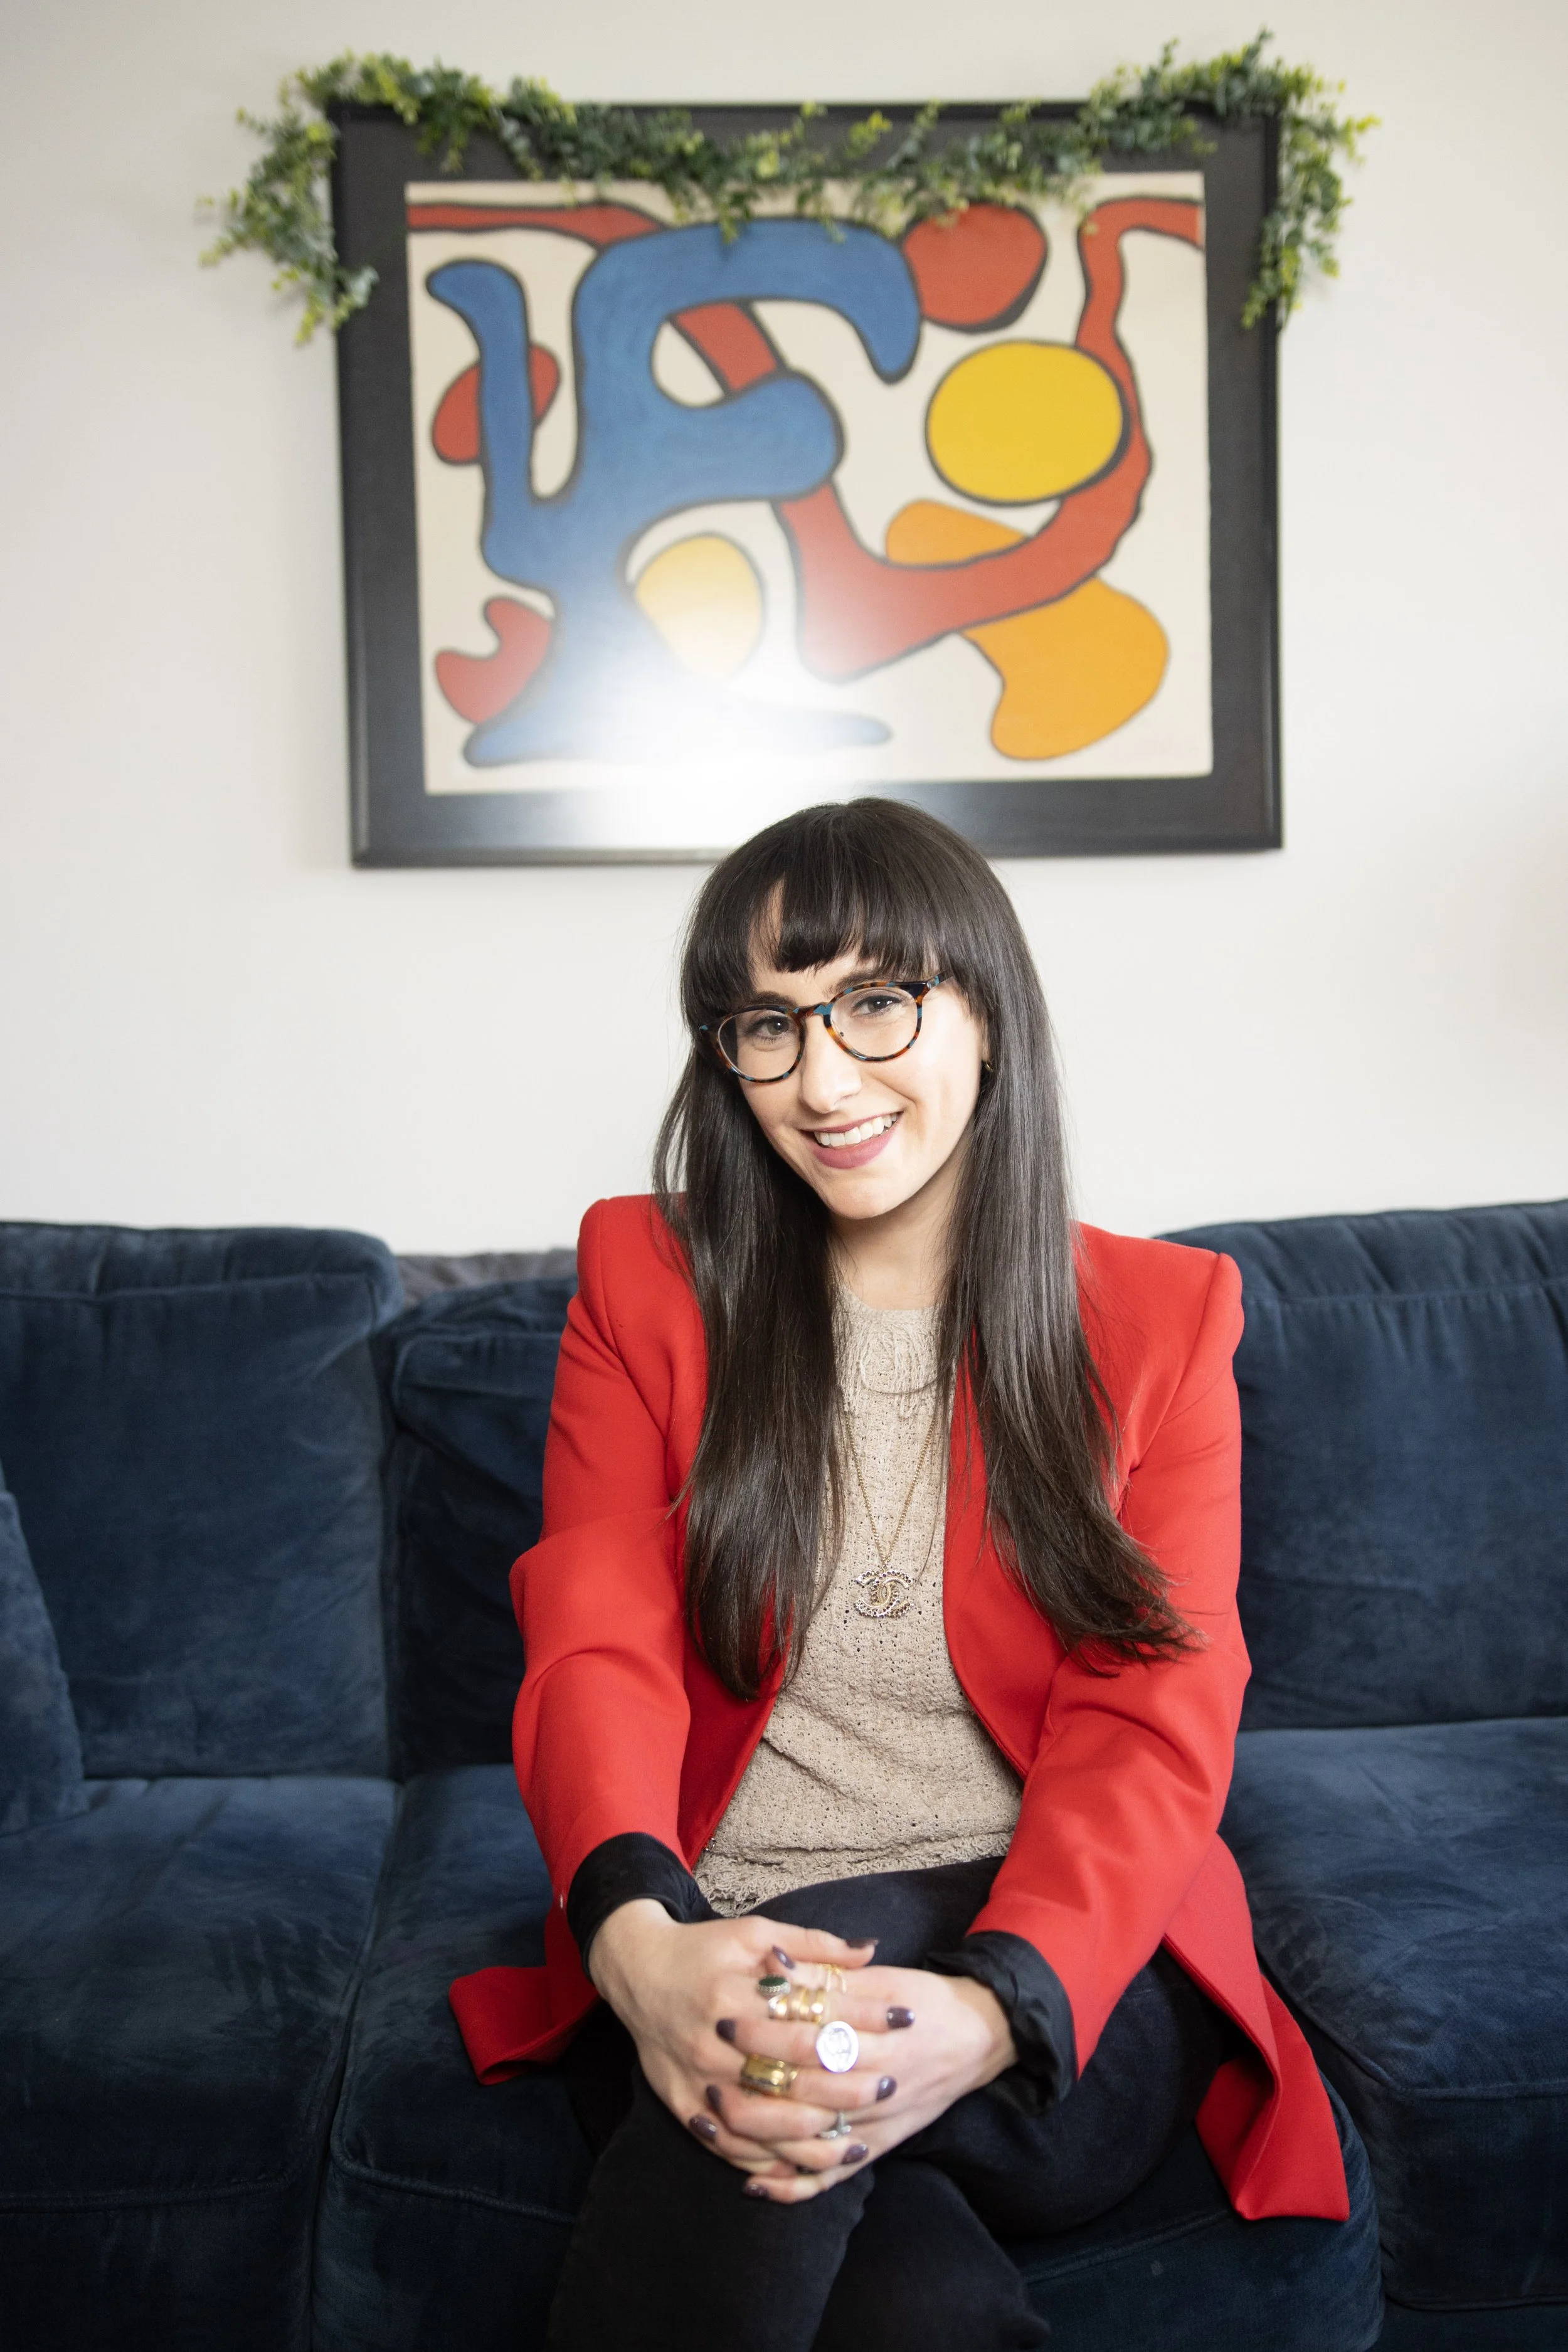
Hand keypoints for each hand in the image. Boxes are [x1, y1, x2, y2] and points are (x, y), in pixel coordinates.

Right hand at [587, 1903, 1014, 2199]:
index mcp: (735, 1991)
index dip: (861, 2016)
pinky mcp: (684, 2108)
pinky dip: (768, 2163)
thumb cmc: (703, 1951)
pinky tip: (803, 2167)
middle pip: (791, 2073)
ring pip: (764, 2122)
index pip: (811, 2012)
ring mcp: (698, 2079)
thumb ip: (812, 1945)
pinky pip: (730, 2146)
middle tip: (890, 2082)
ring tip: (858, 2138)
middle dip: (846, 2081)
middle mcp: (715, 2040)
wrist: (637, 1972)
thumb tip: (870, 1950)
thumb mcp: (754, 1932)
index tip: (903, 2017)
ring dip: (813, 2136)